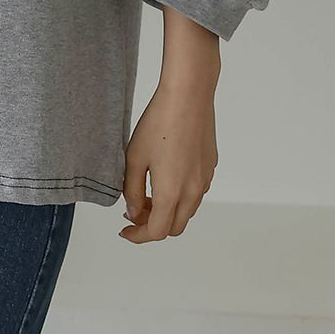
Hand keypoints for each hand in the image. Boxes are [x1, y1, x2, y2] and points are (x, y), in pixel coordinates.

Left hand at [119, 10, 218, 242]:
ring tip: (146, 192)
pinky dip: (179, 197)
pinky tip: (165, 176)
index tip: (124, 230)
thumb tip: (133, 212)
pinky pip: (195, 193)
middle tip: (133, 210)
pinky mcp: (210, 167)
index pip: (156, 232)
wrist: (188, 97)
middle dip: (152, 226)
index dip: (137, 236)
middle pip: (174, 227)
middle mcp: (192, 192)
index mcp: (171, 193)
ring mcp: (205, 180)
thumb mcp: (134, 158)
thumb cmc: (157, 124)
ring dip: (167, 211)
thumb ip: (131, 190)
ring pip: (187, 211)